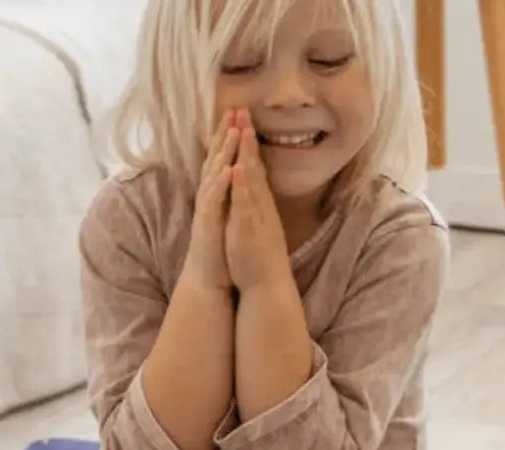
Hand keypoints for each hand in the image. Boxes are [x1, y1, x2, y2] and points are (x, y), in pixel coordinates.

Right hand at [182, 110, 238, 292]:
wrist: (207, 278)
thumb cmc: (219, 248)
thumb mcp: (226, 216)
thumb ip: (229, 195)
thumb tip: (235, 175)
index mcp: (217, 194)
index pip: (222, 159)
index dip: (228, 136)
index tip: (237, 114)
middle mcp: (210, 197)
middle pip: (215, 159)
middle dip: (224, 134)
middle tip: (233, 108)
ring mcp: (208, 210)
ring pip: (214, 175)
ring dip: (223, 153)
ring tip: (233, 130)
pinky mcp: (209, 225)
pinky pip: (214, 201)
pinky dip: (221, 185)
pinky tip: (229, 170)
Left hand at [225, 109, 289, 292]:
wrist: (267, 285)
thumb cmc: (257, 258)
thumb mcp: (253, 226)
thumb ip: (250, 208)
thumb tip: (247, 193)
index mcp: (258, 203)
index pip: (253, 166)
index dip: (247, 143)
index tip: (242, 119)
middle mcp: (259, 204)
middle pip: (253, 164)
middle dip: (246, 137)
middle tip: (242, 109)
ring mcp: (256, 214)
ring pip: (251, 179)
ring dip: (246, 153)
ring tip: (241, 128)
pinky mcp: (249, 228)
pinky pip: (245, 204)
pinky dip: (241, 185)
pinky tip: (237, 168)